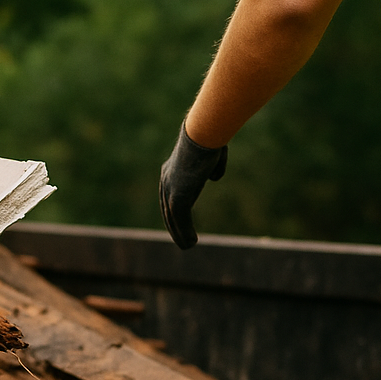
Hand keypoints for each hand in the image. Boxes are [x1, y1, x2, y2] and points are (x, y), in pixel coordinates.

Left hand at [159, 122, 227, 248]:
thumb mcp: (212, 154)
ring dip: (179, 233)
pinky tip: (190, 242)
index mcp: (170, 170)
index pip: (169, 195)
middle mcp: (166, 181)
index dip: (173, 210)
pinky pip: (180, 220)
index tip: (179, 221)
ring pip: (172, 218)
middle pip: (167, 210)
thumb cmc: (210, 138)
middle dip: (174, 226)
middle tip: (181, 240)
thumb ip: (211, 167)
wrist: (203, 133)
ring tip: (187, 246)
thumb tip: (214, 179)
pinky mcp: (178, 197)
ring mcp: (170, 190)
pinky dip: (184, 232)